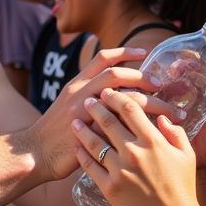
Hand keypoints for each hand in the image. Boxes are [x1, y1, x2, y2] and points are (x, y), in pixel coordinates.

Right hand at [31, 47, 167, 180]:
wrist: (34, 153)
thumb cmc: (54, 133)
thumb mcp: (68, 106)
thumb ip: (89, 97)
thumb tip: (114, 94)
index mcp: (77, 84)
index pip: (103, 58)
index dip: (125, 52)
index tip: (144, 53)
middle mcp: (81, 93)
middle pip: (117, 75)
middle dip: (143, 78)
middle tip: (161, 86)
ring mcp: (85, 113)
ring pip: (125, 100)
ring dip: (152, 104)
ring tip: (170, 112)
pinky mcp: (90, 133)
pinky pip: (122, 126)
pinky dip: (142, 127)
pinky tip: (156, 132)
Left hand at [72, 87, 197, 205]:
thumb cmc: (183, 189)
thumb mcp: (187, 156)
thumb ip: (176, 133)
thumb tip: (162, 117)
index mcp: (153, 141)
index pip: (130, 109)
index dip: (116, 97)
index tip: (108, 92)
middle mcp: (134, 152)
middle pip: (108, 121)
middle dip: (95, 107)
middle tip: (88, 101)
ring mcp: (119, 170)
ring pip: (94, 142)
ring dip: (83, 129)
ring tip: (75, 121)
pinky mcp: (109, 187)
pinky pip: (90, 166)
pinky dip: (81, 154)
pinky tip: (77, 147)